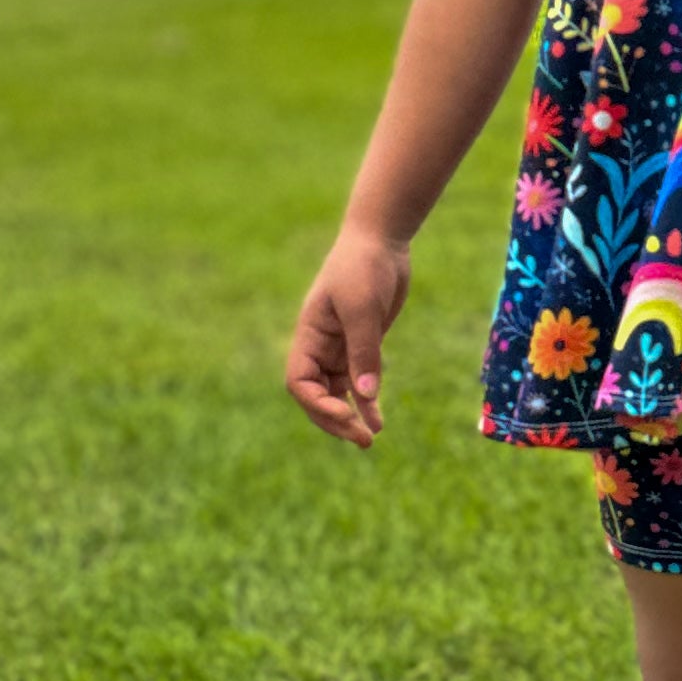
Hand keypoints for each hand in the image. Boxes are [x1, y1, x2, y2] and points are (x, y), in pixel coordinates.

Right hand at [286, 228, 413, 445]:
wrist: (382, 241)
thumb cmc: (363, 267)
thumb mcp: (363, 308)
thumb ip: (364, 352)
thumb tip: (366, 396)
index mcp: (309, 335)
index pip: (300, 382)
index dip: (316, 404)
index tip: (345, 412)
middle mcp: (320, 345)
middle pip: (316, 394)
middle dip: (334, 419)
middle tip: (361, 439)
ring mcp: (341, 347)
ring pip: (338, 392)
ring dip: (351, 416)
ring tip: (368, 439)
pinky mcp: (362, 345)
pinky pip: (360, 382)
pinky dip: (368, 402)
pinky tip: (378, 422)